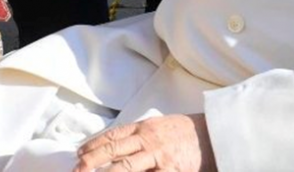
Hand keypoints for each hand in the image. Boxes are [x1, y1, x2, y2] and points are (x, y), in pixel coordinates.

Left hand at [74, 114, 215, 171]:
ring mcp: (159, 157)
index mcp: (144, 128)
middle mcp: (148, 141)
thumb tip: (112, 144)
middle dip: (91, 162)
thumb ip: (137, 136)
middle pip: (113, 151)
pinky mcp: (171, 171)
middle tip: (77, 170)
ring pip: (126, 168)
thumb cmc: (185, 133)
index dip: (93, 145)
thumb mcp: (159, 127)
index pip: (112, 136)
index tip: (79, 153)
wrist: (216, 136)